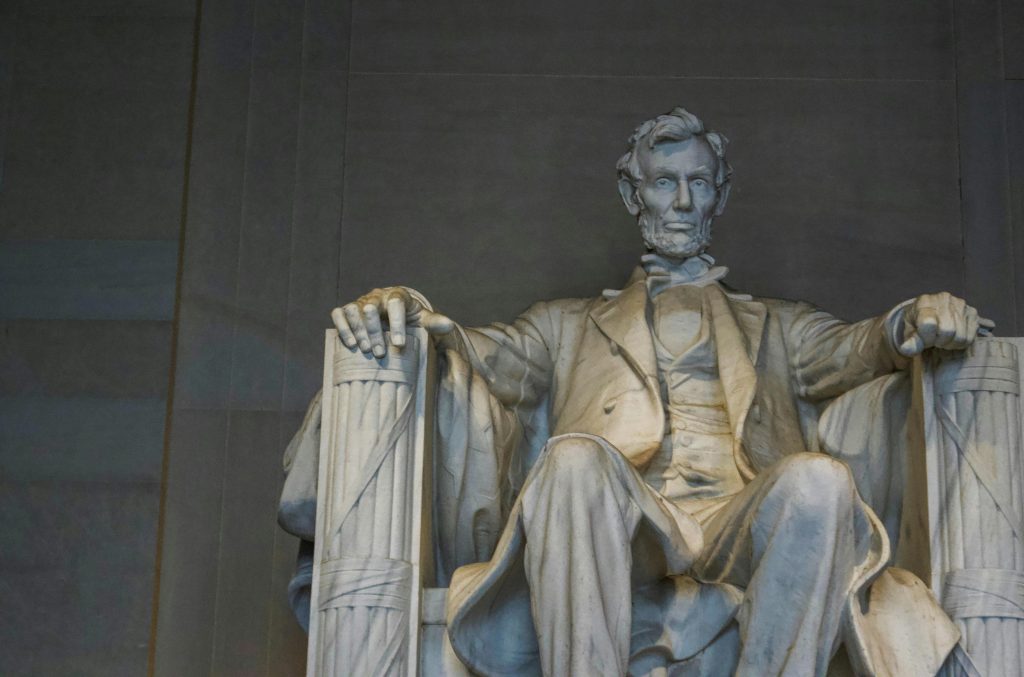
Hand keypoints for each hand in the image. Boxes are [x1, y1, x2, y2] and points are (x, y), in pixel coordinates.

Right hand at [330, 287, 453, 356]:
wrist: (394, 315)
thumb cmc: (410, 320)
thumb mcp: (424, 321)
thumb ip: (435, 323)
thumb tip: (449, 325)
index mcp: (398, 295)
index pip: (396, 303)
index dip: (397, 323)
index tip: (399, 344)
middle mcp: (377, 296)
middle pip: (371, 308)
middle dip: (375, 331)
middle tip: (380, 353)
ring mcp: (361, 302)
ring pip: (353, 310)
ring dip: (358, 330)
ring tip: (365, 350)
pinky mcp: (348, 311)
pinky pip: (339, 314)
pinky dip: (342, 327)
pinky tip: (350, 344)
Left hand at [897, 292, 994, 356]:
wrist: (929, 313)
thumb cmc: (917, 324)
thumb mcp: (909, 332)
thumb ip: (911, 341)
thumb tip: (907, 349)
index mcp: (924, 301)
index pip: (929, 324)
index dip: (926, 338)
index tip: (924, 340)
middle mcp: (944, 299)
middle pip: (947, 331)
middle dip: (939, 341)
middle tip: (934, 340)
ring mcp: (961, 304)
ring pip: (960, 336)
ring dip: (950, 343)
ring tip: (942, 338)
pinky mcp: (972, 313)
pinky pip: (970, 337)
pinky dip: (960, 343)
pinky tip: (952, 337)